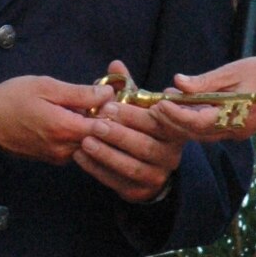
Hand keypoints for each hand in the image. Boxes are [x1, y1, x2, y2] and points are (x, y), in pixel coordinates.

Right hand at [0, 74, 113, 162]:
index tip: (112, 95)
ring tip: (87, 105)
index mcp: (65, 129)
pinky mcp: (53, 159)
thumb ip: (79, 93)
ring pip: (89, 143)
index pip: (106, 126)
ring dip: (92, 126)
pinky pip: (76, 147)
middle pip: (100, 137)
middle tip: (102, 97)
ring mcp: (58, 157)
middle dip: (105, 118)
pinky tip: (73, 116)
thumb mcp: (46, 86)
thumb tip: (108, 94)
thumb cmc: (11, 99)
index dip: (113, 110)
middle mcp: (64, 149)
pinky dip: (80, 133)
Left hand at [75, 59, 184, 201]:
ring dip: (106, 153)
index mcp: (175, 131)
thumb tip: (115, 64)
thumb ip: (127, 88)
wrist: (146, 166)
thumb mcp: (138, 107)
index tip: (109, 105)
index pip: (157, 122)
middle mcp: (171, 155)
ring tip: (85, 141)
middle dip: (118, 134)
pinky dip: (97, 169)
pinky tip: (81, 157)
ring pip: (131, 165)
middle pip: (144, 145)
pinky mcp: (140, 191)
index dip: (133, 114)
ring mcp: (157, 176)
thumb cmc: (140, 129)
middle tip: (95, 123)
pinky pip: (117, 181)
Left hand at [147, 56, 255, 142]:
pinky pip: (209, 130)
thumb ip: (205, 81)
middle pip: (192, 133)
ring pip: (199, 134)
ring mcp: (234, 133)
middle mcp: (231, 131)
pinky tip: (182, 108)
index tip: (158, 102)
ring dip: (179, 122)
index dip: (173, 114)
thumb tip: (177, 82)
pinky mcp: (237, 130)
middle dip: (170, 121)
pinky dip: (192, 122)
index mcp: (231, 117)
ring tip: (162, 106)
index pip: (193, 122)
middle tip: (152, 106)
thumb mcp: (234, 71)